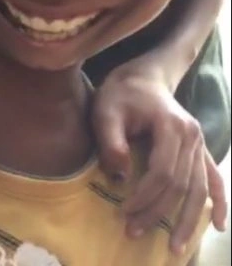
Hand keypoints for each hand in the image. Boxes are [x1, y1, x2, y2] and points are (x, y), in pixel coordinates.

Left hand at [92, 68, 226, 254]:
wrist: (142, 77)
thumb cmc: (120, 94)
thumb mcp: (105, 110)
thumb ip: (111, 142)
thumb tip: (122, 178)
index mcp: (171, 125)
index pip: (162, 172)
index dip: (144, 197)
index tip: (124, 211)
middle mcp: (192, 136)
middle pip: (181, 185)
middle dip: (159, 213)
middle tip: (133, 231)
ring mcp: (200, 143)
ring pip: (200, 189)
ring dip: (189, 220)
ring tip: (176, 248)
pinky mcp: (200, 149)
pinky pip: (214, 178)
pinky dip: (219, 202)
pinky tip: (219, 225)